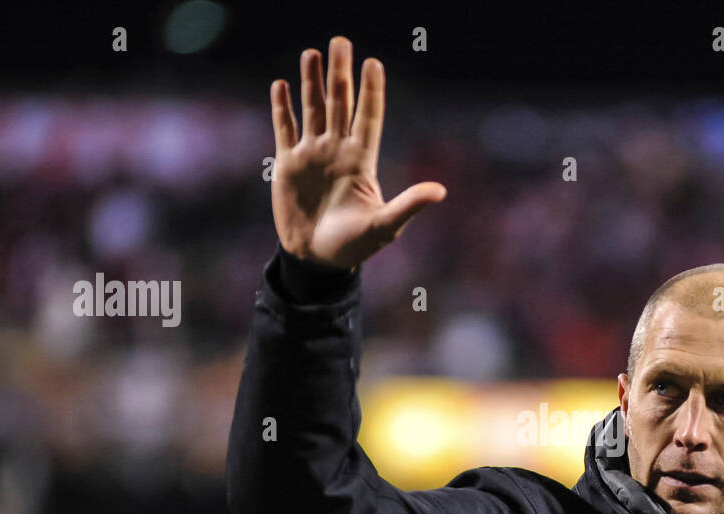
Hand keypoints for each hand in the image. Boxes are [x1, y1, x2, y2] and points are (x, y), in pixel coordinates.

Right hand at [269, 37, 445, 269]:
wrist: (317, 260)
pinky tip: (282, 85)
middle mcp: (337, 151)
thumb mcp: (385, 227)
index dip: (371, 91)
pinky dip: (282, 108)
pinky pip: (285, 129)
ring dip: (311, 82)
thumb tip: (441, 192)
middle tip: (341, 41)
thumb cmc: (354, 246)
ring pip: (312, 109)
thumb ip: (409, 205)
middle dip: (340, 74)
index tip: (374, 63)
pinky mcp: (288, 164)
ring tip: (312, 53)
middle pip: (339, 104)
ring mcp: (312, 155)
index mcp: (361, 161)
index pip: (368, 118)